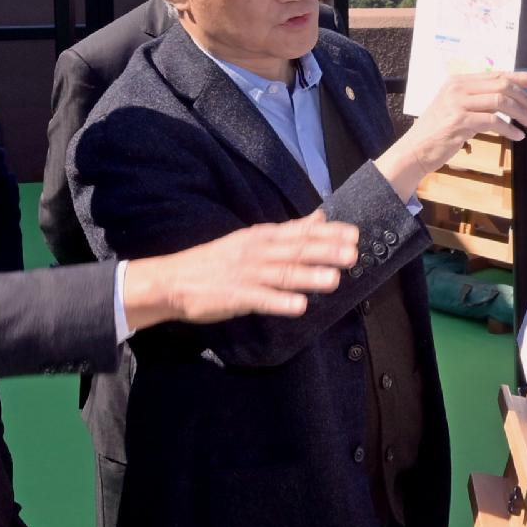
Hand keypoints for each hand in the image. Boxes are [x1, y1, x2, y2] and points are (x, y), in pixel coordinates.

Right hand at [121, 218, 359, 327]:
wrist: (172, 280)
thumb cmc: (215, 261)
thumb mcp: (251, 239)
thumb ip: (287, 232)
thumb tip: (319, 219)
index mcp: (261, 237)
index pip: (299, 232)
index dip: (328, 233)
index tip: (354, 233)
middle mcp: (256, 252)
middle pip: (295, 251)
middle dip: (325, 252)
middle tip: (352, 254)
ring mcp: (246, 274)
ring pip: (282, 274)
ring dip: (308, 277)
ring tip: (334, 280)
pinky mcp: (235, 297)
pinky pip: (261, 300)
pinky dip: (280, 302)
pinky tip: (300, 307)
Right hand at [379, 66, 526, 189]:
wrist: (415, 150)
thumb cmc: (436, 133)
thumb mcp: (456, 109)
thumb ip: (477, 100)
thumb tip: (507, 99)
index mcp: (458, 81)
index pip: (496, 74)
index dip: (520, 77)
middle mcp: (457, 87)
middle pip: (501, 85)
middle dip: (525, 98)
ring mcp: (457, 103)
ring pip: (500, 101)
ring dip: (521, 113)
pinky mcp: (459, 121)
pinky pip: (493, 121)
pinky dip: (509, 129)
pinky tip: (518, 136)